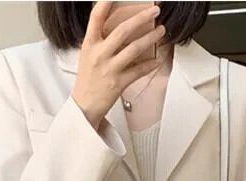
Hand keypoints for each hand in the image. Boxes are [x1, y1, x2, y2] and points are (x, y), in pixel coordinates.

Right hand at [72, 1, 165, 127]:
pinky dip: (150, 64)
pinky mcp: (119, 82)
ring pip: (135, 49)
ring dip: (151, 38)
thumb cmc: (87, 80)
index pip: (96, 17)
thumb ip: (99, 39)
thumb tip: (118, 25)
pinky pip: (139, 70)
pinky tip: (157, 59)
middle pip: (123, 30)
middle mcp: (99, 54)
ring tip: (161, 31)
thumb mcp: (87, 54)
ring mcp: (110, 68)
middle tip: (154, 11)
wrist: (84, 105)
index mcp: (89, 44)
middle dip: (142, 18)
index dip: (105, 3)